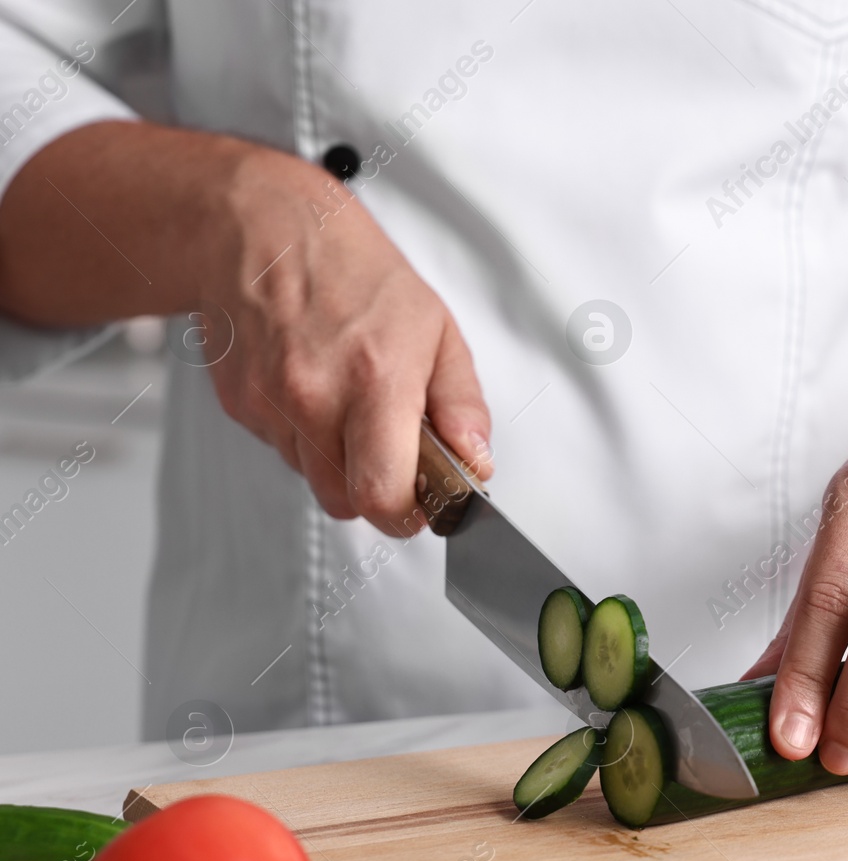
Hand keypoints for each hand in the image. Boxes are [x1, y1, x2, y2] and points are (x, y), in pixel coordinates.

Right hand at [0, 122, 490, 534]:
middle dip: (377, 489)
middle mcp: (315, 396)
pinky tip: (315, 387)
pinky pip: (282, 450)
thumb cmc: (353, 270)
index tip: (425, 502)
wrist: (262, 228)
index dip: (409, 513)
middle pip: (347, 502)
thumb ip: (462, 404)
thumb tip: (476, 460)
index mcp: (375, 378)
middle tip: (393, 451)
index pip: (383, 495)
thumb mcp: (436, 327)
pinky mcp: (239, 405)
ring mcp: (270, 403)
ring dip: (339, 461)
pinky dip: (305, 435)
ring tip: (350, 402)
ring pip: (314, 479)